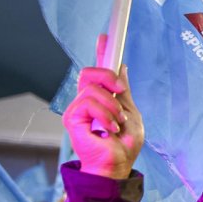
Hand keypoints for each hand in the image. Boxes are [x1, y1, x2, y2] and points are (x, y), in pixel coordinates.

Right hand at [63, 36, 142, 178]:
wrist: (118, 164)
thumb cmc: (124, 144)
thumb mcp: (130, 112)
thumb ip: (123, 91)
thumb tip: (121, 67)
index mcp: (102, 97)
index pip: (97, 70)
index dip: (102, 52)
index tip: (107, 37)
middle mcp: (87, 100)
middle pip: (90, 72)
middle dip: (109, 78)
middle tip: (121, 94)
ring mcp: (78, 108)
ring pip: (91, 88)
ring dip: (111, 105)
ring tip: (116, 122)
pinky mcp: (72, 118)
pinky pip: (88, 103)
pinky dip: (104, 115)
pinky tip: (108, 128)